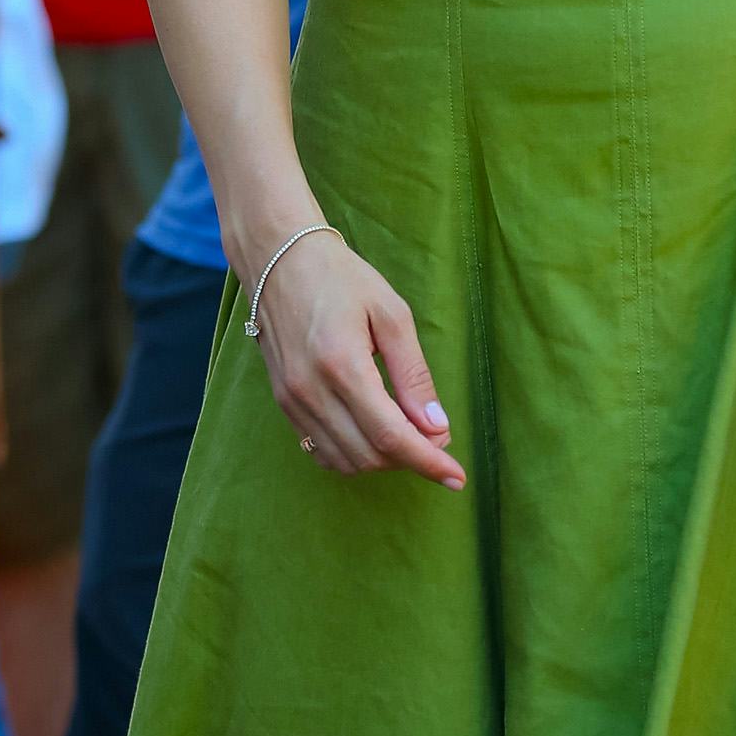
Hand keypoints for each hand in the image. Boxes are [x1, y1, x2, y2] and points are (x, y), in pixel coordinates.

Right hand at [250, 229, 465, 491]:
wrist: (278, 259)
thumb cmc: (341, 278)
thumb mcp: (391, 314)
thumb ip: (414, 374)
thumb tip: (436, 426)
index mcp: (342, 366)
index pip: (390, 437)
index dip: (427, 462)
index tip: (456, 477)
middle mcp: (311, 391)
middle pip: (369, 455)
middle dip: (410, 458)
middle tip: (437, 435)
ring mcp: (292, 401)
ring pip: (345, 461)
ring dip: (382, 459)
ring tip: (408, 432)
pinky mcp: (283, 402)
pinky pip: (320, 450)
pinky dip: (353, 454)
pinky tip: (373, 433)